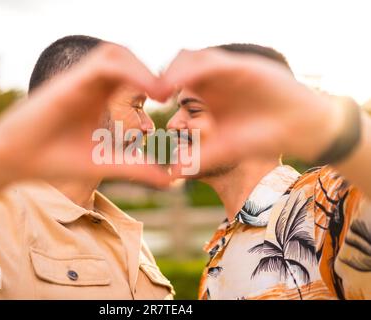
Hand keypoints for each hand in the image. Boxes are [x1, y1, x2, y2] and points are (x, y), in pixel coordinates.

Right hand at [0, 44, 171, 187]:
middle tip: (175, 94)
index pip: (132, 75)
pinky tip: (147, 93)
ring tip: (164, 93)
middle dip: (153, 71)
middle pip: (127, 58)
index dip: (156, 83)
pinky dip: (129, 72)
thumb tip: (171, 181)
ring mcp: (79, 79)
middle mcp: (90, 83)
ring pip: (116, 53)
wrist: (15, 160)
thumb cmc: (55, 159)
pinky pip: (104, 64)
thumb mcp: (106, 162)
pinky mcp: (70, 81)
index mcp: (98, 97)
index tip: (175, 102)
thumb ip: (137, 167)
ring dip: (143, 68)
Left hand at [162, 48, 343, 173]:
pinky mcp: (244, 67)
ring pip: (194, 59)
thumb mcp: (225, 149)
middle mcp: (215, 79)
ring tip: (162, 90)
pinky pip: (216, 63)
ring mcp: (230, 71)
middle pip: (180, 66)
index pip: (175, 82)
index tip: (145, 102)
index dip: (159, 88)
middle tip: (149, 93)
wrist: (300, 131)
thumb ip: (200, 157)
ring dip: (175, 71)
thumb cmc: (262, 140)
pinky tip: (183, 84)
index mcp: (207, 94)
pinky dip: (197, 70)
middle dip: (162, 77)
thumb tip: (172, 173)